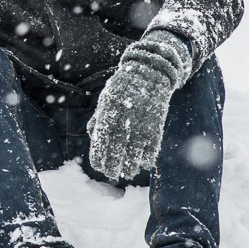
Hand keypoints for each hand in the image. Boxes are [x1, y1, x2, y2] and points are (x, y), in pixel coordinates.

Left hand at [88, 30, 192, 181]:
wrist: (150, 71)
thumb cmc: (124, 87)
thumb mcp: (106, 99)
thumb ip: (99, 118)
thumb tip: (91, 137)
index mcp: (108, 112)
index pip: (101, 141)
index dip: (99, 156)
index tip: (99, 167)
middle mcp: (124, 118)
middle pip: (117, 148)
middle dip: (113, 165)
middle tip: (112, 175)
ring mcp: (141, 121)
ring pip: (135, 150)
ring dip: (131, 165)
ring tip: (127, 173)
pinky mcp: (157, 122)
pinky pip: (152, 145)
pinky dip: (148, 156)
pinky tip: (143, 164)